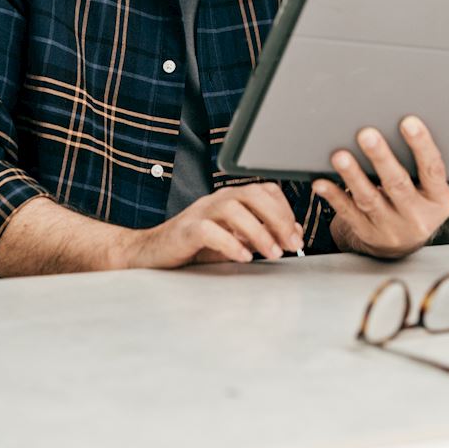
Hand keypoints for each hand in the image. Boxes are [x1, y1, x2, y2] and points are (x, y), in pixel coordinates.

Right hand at [121, 183, 303, 268]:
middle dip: (278, 218)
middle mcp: (217, 200)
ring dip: (258, 231)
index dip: (286, 211)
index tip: (296, 238)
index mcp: (231, 199)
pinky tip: (243, 257)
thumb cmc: (195, 247)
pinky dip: (229, 242)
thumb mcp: (235, 240)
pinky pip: (208, 230)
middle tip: (290, 244)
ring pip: (233, 208)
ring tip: (272, 254)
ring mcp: (199, 212)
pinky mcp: (184, 230)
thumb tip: (294, 234)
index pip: (266, 190)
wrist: (153, 253)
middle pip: (253, 193)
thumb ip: (261, 235)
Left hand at [314, 117, 448, 259]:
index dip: (422, 145)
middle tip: (367, 135)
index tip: (409, 122)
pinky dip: (334, 196)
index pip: (432, 170)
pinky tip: (322, 183)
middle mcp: (416, 217)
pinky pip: (348, 213)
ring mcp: (391, 229)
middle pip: (398, 185)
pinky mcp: (367, 234)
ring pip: (370, 199)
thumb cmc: (414, 207)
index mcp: (437, 201)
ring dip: (353, 175)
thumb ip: (419, 167)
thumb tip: (394, 125)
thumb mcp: (429, 192)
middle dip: (381, 158)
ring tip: (340, 156)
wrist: (400, 251)